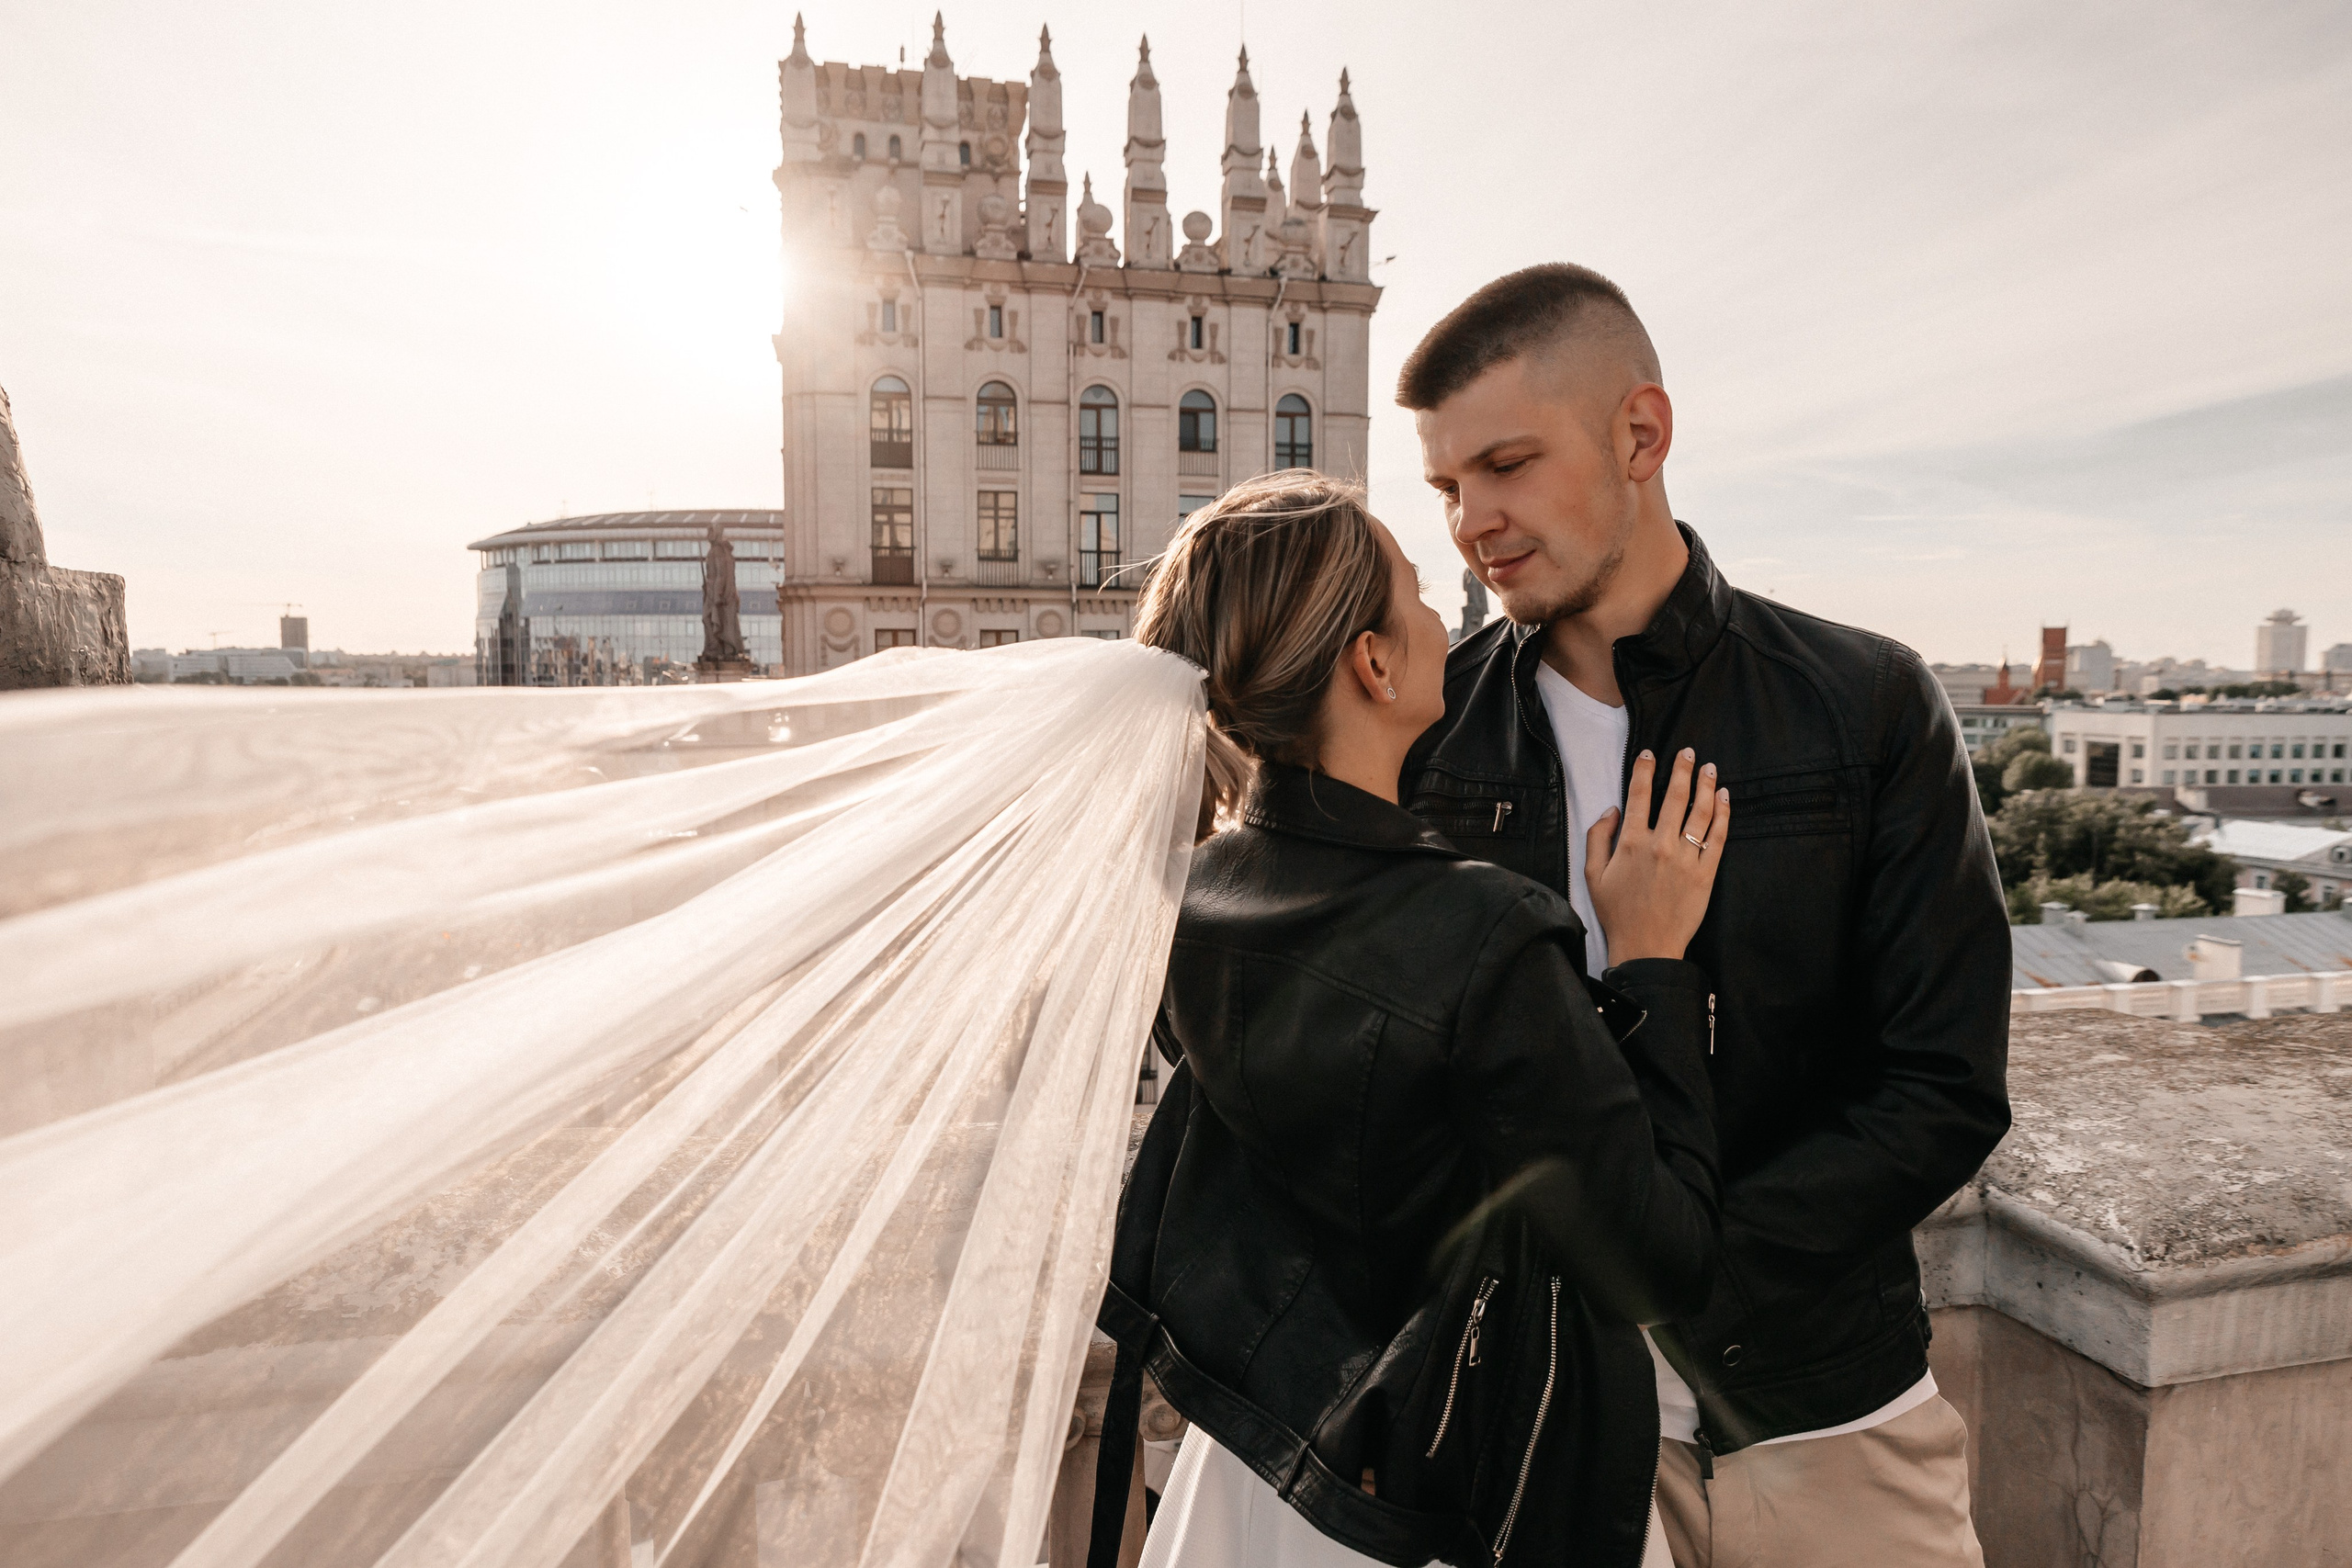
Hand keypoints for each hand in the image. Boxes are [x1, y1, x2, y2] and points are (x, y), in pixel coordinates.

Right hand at [1587, 748, 1728, 962]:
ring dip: (1705, 785)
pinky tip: (1724, 798)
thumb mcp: (1593, 875)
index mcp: (1631, 843)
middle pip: (1675, 796)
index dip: (1644, 770)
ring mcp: (1686, 859)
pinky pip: (1718, 837)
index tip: (1649, 754)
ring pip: (1700, 812)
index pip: (1638, 795)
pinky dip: (1723, 814)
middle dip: (1682, 769)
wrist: (1646, 946)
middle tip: (1689, 752)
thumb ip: (1597, 837)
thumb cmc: (1617, 912)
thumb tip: (1612, 810)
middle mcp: (1660, 845)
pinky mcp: (1706, 873)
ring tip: (1710, 768)